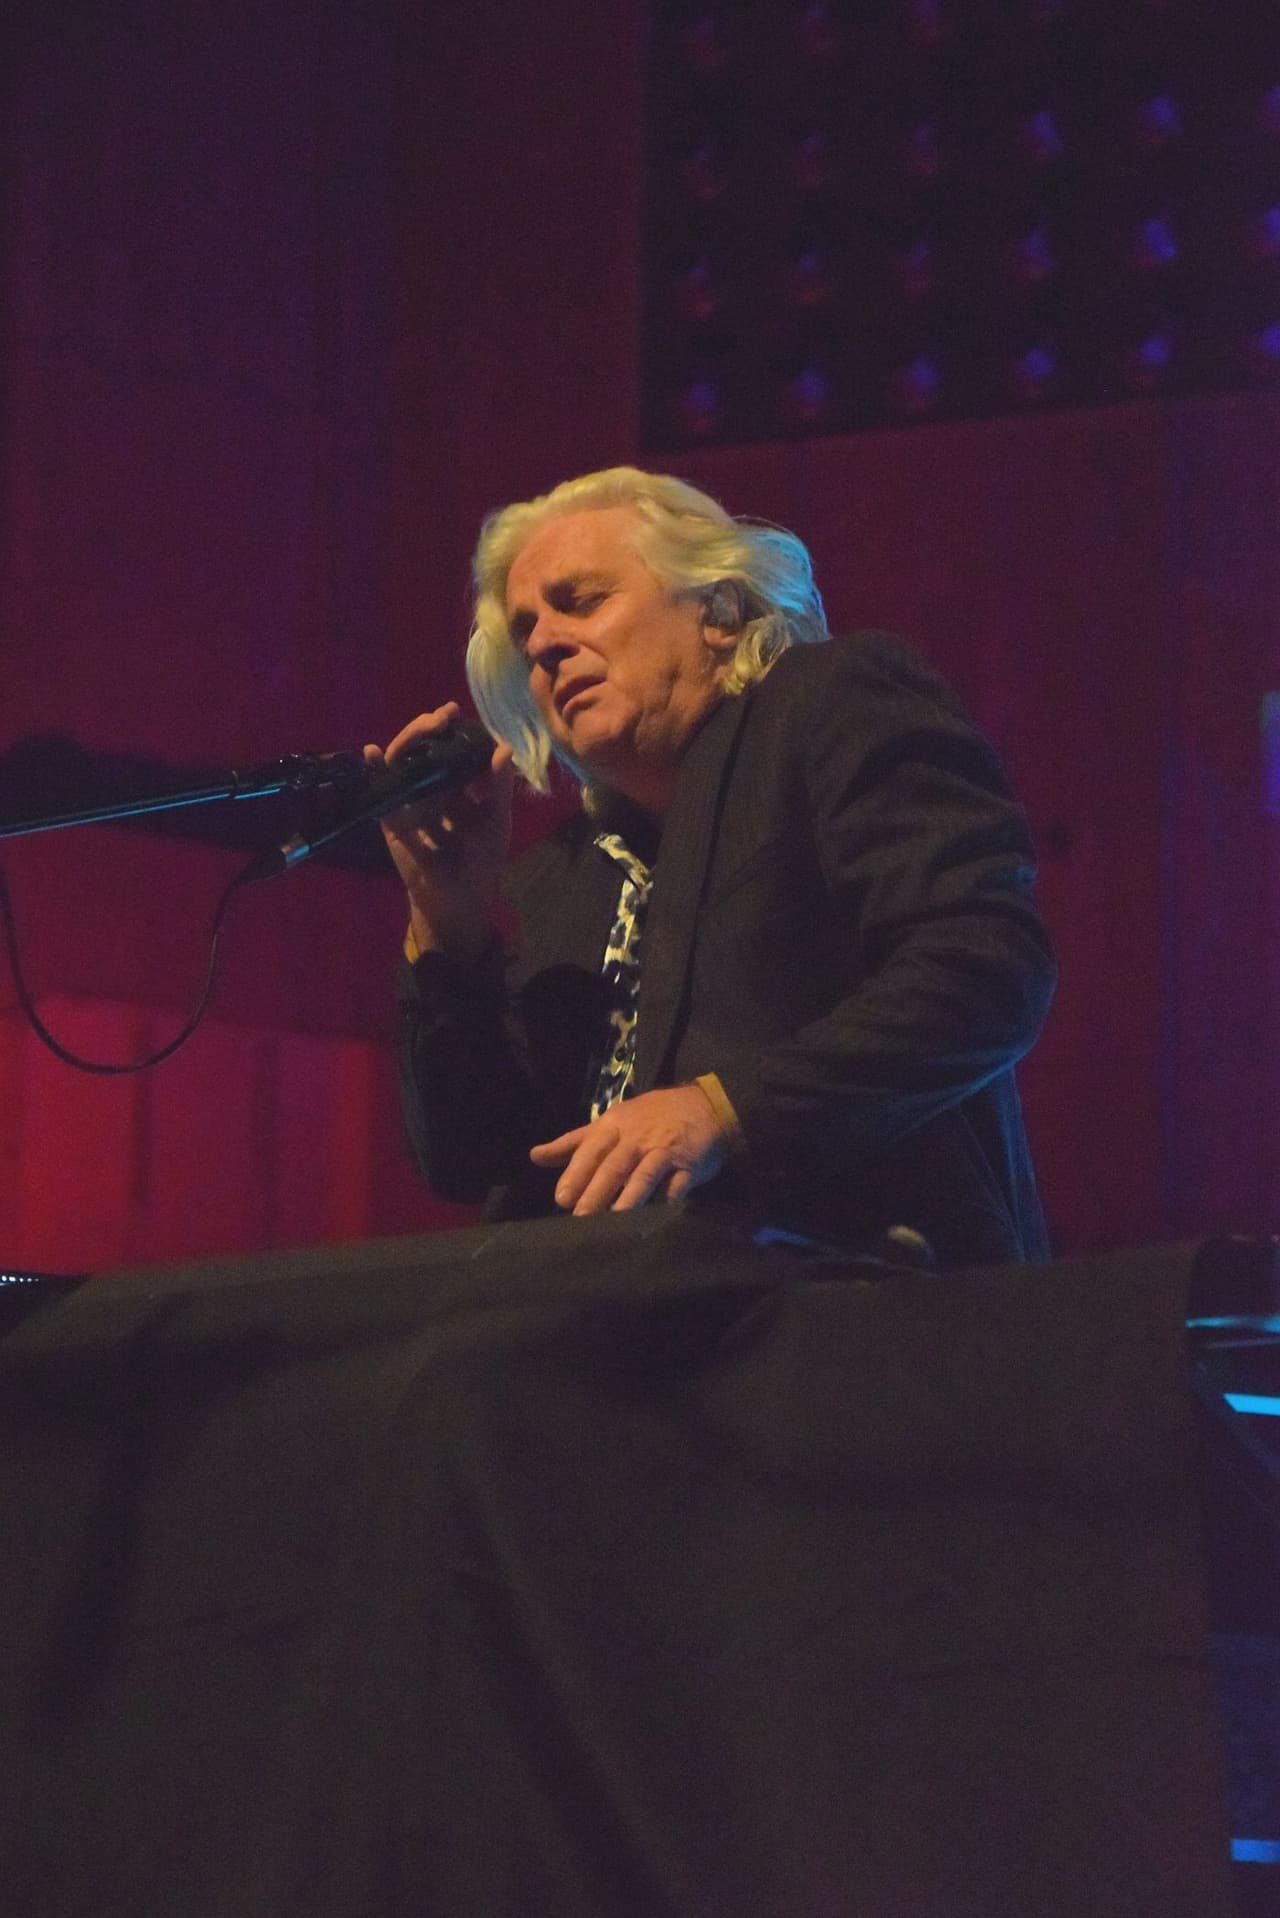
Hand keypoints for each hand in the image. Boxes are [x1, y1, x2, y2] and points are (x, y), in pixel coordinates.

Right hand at [365, 703, 513, 959]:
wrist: (458, 900)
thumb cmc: (482, 862)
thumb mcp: (497, 823)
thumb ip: (500, 788)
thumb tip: (503, 748)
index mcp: (461, 786)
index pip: (455, 748)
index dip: (456, 730)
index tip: (457, 712)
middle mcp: (434, 787)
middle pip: (426, 748)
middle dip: (430, 729)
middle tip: (442, 716)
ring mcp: (412, 800)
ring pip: (404, 762)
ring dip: (410, 741)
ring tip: (423, 728)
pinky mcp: (393, 818)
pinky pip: (383, 792)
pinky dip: (375, 771)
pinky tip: (372, 752)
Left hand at [529, 1084, 728, 1214]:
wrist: (704, 1106)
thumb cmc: (650, 1117)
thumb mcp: (609, 1123)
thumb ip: (573, 1143)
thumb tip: (535, 1156)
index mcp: (614, 1126)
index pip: (591, 1150)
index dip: (576, 1174)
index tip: (562, 1198)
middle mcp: (637, 1138)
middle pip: (614, 1166)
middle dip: (597, 1192)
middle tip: (580, 1218)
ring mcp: (664, 1151)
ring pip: (644, 1176)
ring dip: (629, 1199)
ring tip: (614, 1221)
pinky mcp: (689, 1165)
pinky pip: (677, 1185)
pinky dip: (667, 1200)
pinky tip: (657, 1216)